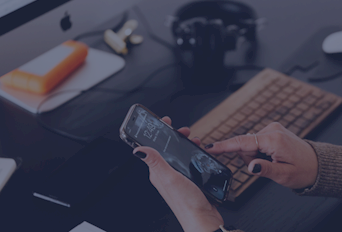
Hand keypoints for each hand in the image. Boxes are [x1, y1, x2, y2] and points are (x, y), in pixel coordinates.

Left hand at [133, 116, 223, 231]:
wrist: (203, 220)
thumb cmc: (186, 203)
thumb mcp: (169, 178)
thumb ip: (155, 162)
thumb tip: (138, 149)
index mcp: (158, 172)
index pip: (154, 148)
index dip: (158, 133)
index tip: (164, 122)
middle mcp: (167, 174)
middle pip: (168, 150)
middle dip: (175, 137)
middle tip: (184, 131)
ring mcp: (178, 178)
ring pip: (180, 156)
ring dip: (186, 145)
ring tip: (195, 141)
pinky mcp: (190, 182)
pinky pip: (190, 164)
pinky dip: (195, 155)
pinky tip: (200, 154)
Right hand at [206, 122, 317, 189]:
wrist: (317, 164)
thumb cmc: (303, 170)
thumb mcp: (284, 175)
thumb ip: (265, 169)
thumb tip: (250, 166)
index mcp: (274, 140)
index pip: (243, 142)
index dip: (224, 146)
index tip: (210, 147)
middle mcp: (272, 130)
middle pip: (245, 145)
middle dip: (249, 158)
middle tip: (266, 166)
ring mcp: (272, 128)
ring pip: (249, 144)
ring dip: (255, 156)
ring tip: (272, 162)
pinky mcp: (272, 130)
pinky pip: (256, 142)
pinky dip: (260, 151)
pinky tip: (272, 156)